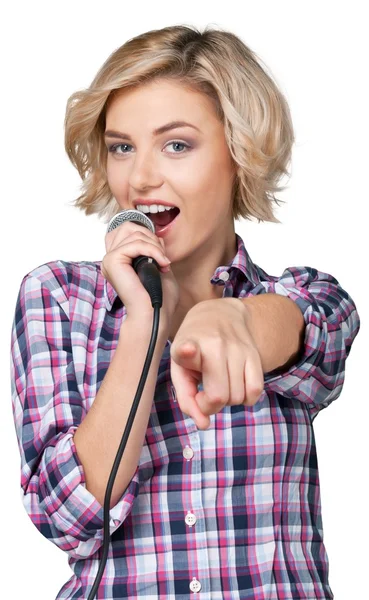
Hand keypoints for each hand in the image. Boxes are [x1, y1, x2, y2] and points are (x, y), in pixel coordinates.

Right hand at [102, 221, 178, 332]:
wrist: (155, 315)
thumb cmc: (159, 297)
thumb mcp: (158, 266)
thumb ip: (153, 248)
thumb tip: (152, 233)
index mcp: (119, 259)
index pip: (128, 229)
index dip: (148, 236)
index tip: (161, 255)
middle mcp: (111, 258)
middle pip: (129, 226)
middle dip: (152, 238)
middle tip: (163, 258)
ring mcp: (109, 259)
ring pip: (134, 233)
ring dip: (155, 246)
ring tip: (163, 263)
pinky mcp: (112, 261)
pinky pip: (135, 244)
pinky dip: (153, 251)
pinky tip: (162, 265)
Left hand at [170, 298, 263, 429]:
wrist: (219, 314)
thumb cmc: (193, 347)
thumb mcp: (180, 368)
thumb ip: (186, 399)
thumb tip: (203, 424)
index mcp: (187, 345)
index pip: (187, 350)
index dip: (188, 352)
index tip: (188, 350)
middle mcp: (215, 345)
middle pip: (219, 397)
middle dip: (210, 405)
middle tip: (204, 393)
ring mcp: (237, 349)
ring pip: (238, 398)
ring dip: (228, 400)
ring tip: (220, 385)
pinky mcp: (254, 354)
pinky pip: (255, 391)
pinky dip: (246, 399)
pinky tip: (236, 387)